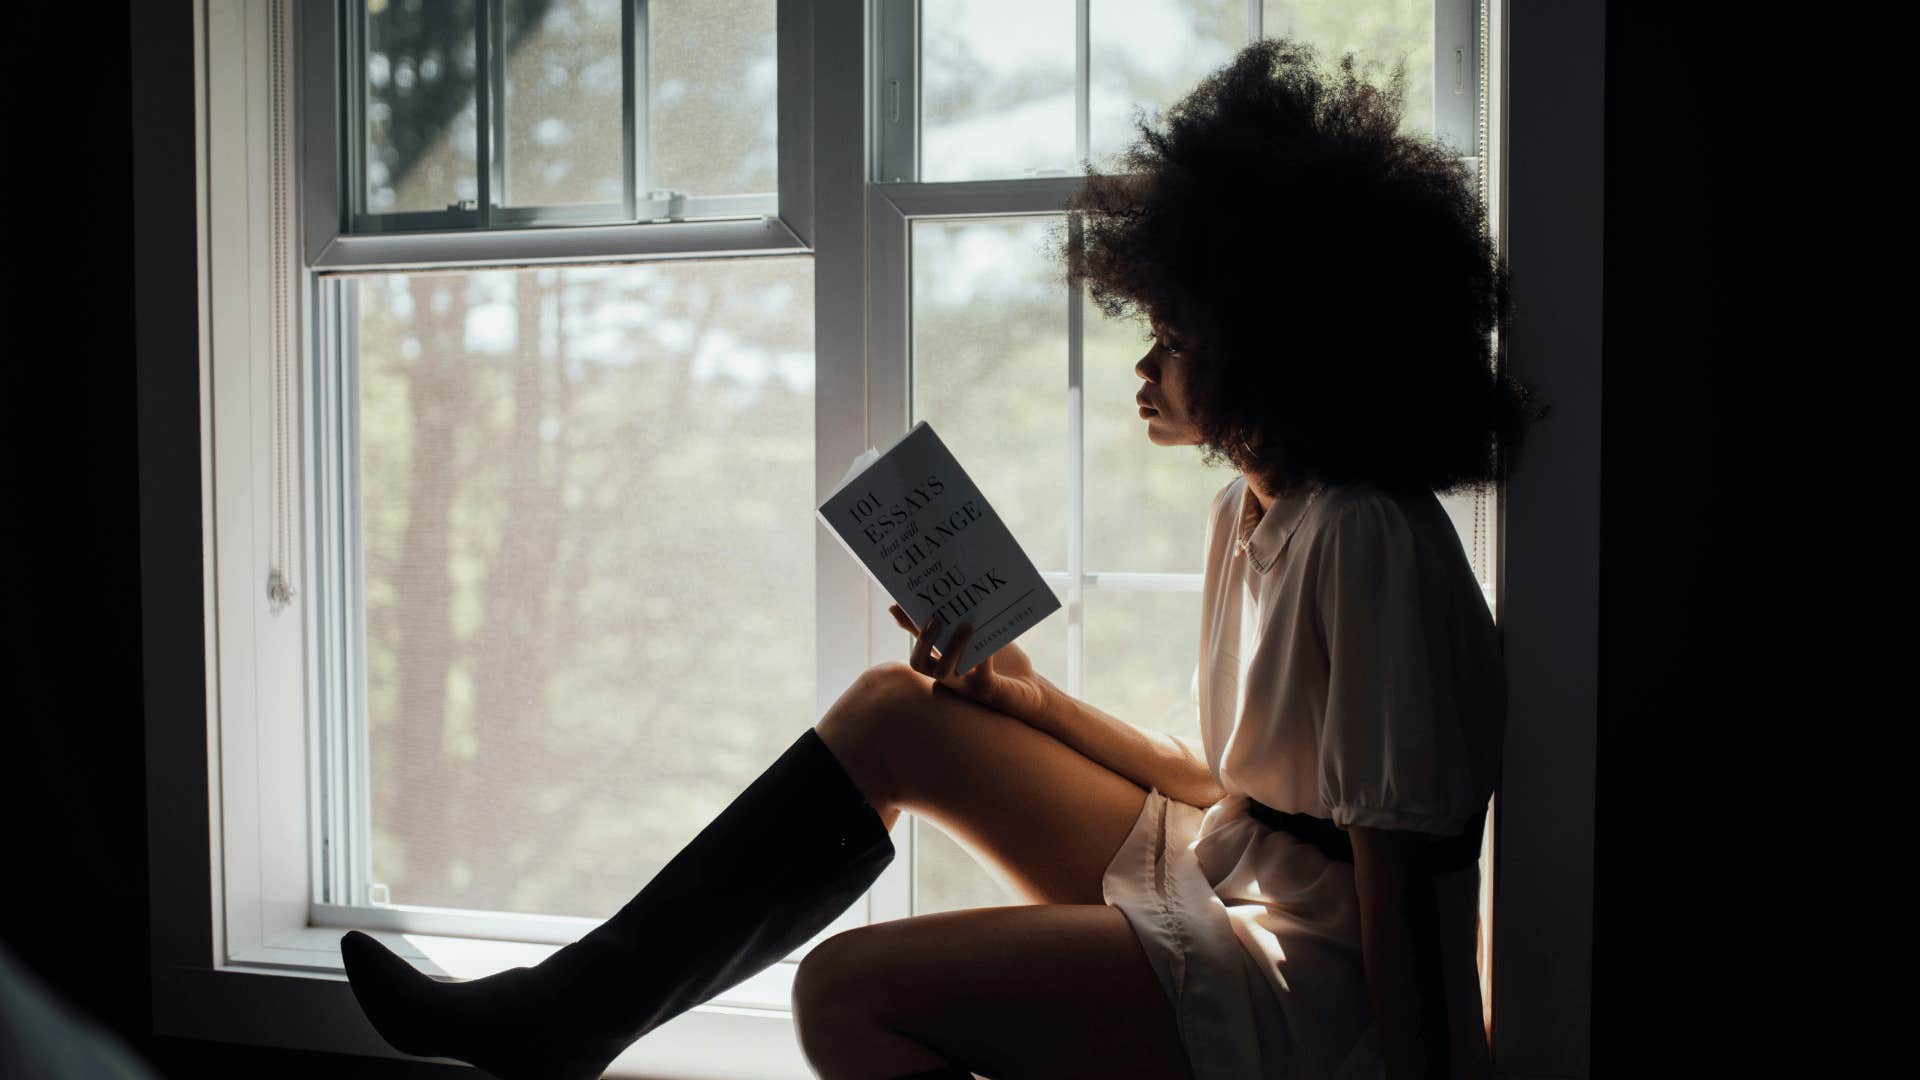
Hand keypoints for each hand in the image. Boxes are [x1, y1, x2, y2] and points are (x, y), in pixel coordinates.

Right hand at [890, 604, 1048, 721]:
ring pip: (945, 672)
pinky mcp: (987, 693)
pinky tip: (990, 645)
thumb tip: (929, 602)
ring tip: (967, 624)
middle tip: (936, 617)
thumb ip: (956, 626)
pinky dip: (984, 659)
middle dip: (923, 640)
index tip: (898, 604)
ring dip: (952, 647)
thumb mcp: (978, 639)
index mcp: (943, 662)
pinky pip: (981, 677)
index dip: (909, 626)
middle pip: (919, 664)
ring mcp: (965, 688)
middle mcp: (948, 677)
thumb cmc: (1002, 664)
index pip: (918, 644)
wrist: (1031, 691)